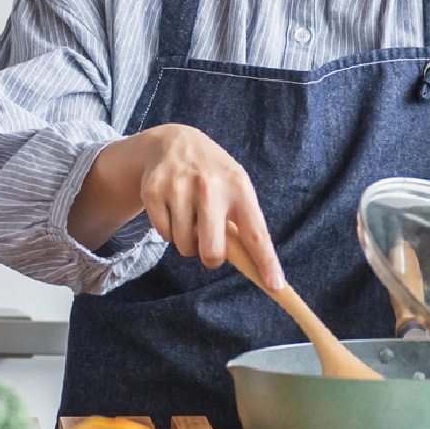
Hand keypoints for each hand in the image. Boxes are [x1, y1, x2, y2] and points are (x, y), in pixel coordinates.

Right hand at [68, 123, 283, 288]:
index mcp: (238, 188)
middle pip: (212, 252)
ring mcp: (179, 188)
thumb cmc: (213, 174)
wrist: (173, 142)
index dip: (266, 263)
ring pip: (185, 247)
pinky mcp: (154, 191)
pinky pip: (164, 234)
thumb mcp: (235, 186)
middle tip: (208, 244)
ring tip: (190, 217)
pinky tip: (173, 208)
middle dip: (211, 257)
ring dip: (188, 241)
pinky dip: (169, 230)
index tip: (275, 287)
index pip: (256, 234)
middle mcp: (209, 187)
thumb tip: (256, 267)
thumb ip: (244, 222)